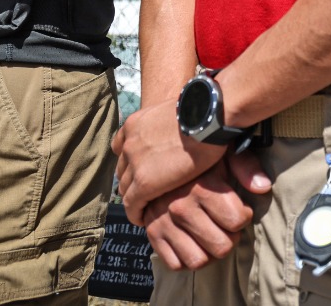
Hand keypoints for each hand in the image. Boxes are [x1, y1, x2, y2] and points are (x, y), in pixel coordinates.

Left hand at [112, 98, 226, 223]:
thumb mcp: (178, 111)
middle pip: (123, 169)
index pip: (122, 147)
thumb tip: (185, 126)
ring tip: (146, 207)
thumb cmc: (204, 112)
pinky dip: (136, 213)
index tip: (141, 169)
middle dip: (132, 179)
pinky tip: (144, 219)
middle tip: (146, 190)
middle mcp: (129, 143)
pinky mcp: (143, 183)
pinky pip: (131, 204)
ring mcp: (134, 163)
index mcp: (135, 124)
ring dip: (135, 197)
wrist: (208, 118)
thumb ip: (170, 123)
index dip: (131, 160)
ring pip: (125, 188)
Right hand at [144, 147, 272, 269]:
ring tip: (211, 236)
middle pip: (221, 247)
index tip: (239, 209)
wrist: (158, 160)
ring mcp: (164, 222)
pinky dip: (186, 258)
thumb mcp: (223, 155)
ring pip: (198, 260)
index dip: (243, 217)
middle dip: (229, 238)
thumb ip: (245, 167)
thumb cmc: (198, 161)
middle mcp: (181, 208)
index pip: (237, 221)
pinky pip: (175, 264)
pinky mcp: (153, 234)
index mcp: (202, 188)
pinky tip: (193, 242)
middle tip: (226, 225)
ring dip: (209, 253)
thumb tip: (263, 187)